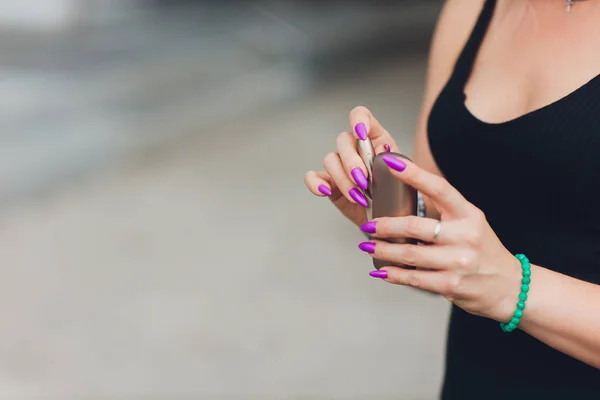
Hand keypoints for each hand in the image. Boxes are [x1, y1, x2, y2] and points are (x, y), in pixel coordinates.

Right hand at [304, 106, 399, 226]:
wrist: (390, 217)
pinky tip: (325, 191)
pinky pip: (313, 177)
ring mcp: (340, 166)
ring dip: (343, 179)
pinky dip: (315, 183)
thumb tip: (384, 153)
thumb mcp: (405, 176)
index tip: (361, 134)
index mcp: (375, 139)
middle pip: (343, 140)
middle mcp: (355, 149)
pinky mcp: (329, 183)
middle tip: (363, 181)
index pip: (361, 116)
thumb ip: (396, 163)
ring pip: (330, 160)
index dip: (358, 120)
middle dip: (351, 161)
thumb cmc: (399, 194)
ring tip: (358, 197)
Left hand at [358, 155, 521, 322]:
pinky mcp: (451, 284)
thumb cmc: (483, 251)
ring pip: (409, 253)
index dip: (414, 175)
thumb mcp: (470, 223)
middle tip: (369, 225)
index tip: (390, 162)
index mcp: (469, 214)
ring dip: (383, 251)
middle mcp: (465, 236)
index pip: (439, 188)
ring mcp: (458, 261)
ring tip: (368, 247)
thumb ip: (443, 211)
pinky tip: (381, 271)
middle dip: (385, 226)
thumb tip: (404, 195)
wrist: (510, 287)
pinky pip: (414, 277)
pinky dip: (393, 274)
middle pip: (415, 226)